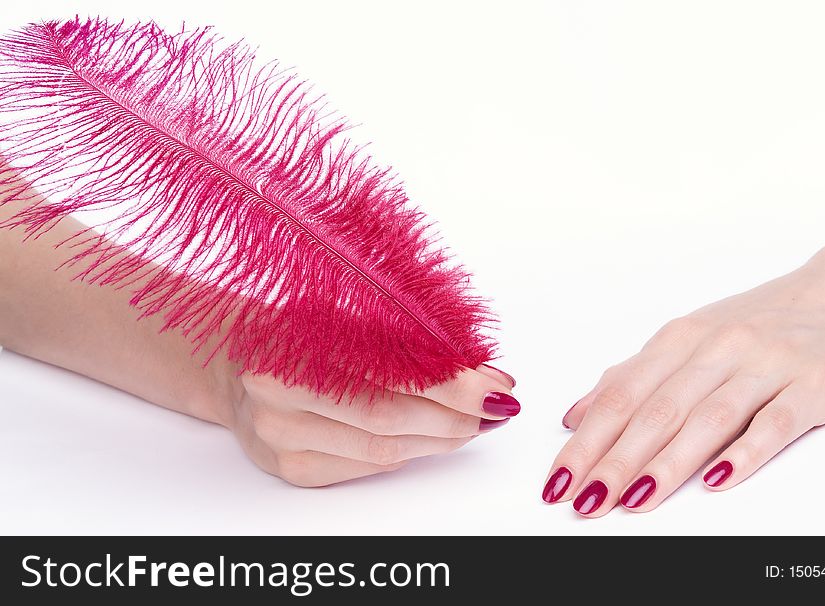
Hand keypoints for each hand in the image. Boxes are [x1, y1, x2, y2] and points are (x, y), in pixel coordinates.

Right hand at [1, 159, 519, 487]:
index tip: (492, 380)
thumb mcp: (337, 311)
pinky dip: (410, 452)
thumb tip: (473, 365)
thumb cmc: (295, 326)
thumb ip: (395, 336)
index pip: (387, 375)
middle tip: (495, 405)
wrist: (233, 359)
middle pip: (388, 419)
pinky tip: (436, 437)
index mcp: (287, 345)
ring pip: (383, 451)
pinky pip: (366, 466)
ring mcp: (278, 440)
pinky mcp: (289, 469)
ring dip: (441, 438)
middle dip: (455, 415)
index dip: (448, 383)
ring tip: (476, 422)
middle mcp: (274, 398)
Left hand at [543, 218, 824, 514]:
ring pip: (708, 419)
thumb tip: (574, 417)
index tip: (559, 480)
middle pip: (656, 411)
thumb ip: (631, 377)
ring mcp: (765, 365)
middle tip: (585, 500)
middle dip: (615, 461)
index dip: (586, 442)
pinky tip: (716, 480)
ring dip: (667, 463)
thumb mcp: (687, 341)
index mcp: (678, 340)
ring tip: (633, 499)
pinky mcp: (812, 384)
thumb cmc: (755, 323)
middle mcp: (716, 349)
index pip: (620, 397)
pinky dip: (746, 451)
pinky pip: (776, 422)